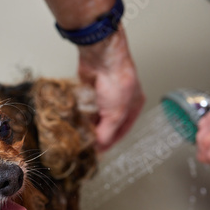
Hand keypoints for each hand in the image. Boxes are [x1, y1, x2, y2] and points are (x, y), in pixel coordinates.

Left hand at [77, 26, 144, 150]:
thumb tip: (99, 145)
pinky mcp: (90, 89)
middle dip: (98, 133)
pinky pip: (84, 106)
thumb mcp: (115, 114)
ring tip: (80, 135)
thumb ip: (107, 132)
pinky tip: (75, 121)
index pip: (122, 130)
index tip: (99, 151)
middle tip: (87, 144)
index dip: (110, 142)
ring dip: (88, 124)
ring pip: (94, 115)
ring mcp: (104, 95)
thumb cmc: (117, 79)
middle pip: (107, 123)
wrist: (101, 57)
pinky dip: (80, 114)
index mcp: (133, 106)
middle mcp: (120, 101)